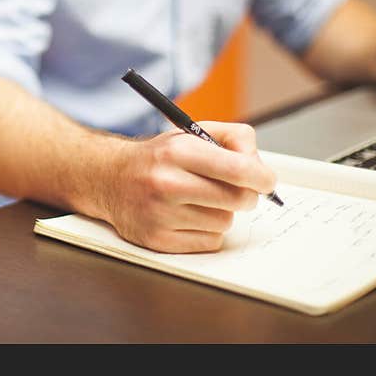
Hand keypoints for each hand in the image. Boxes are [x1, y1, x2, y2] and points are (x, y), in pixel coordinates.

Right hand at [106, 122, 275, 253]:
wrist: (110, 178)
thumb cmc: (159, 158)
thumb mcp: (191, 133)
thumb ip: (233, 138)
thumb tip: (260, 166)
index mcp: (177, 152)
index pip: (238, 169)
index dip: (262, 177)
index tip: (266, 180)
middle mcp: (166, 183)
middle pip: (238, 200)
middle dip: (245, 195)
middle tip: (235, 189)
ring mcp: (160, 214)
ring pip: (224, 222)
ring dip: (221, 212)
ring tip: (199, 200)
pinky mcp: (158, 240)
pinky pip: (209, 242)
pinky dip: (207, 231)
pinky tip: (189, 216)